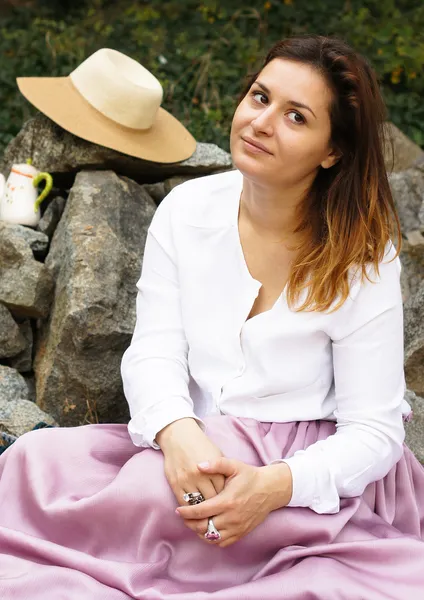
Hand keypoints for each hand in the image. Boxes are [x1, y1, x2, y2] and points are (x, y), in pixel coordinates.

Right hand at [156, 418, 225, 516]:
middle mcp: (200, 476)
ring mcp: (186, 480)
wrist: (179, 437)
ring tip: (206, 517)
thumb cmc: (201, 446)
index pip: (222, 492)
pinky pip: (183, 502)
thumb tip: (229, 490)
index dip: (225, 500)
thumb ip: (223, 472)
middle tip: (218, 514)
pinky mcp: (175, 483)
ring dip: (201, 511)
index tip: (227, 505)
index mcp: (213, 469)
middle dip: (215, 508)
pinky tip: (193, 511)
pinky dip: (189, 509)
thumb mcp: (217, 455)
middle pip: (210, 500)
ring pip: (196, 504)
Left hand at [175, 457, 292, 547]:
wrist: (270, 489)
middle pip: (203, 527)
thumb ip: (216, 464)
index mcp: (227, 501)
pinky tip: (207, 529)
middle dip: (190, 523)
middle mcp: (231, 517)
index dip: (186, 512)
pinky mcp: (242, 532)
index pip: (200, 511)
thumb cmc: (250, 476)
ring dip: (199, 532)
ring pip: (211, 537)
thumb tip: (198, 465)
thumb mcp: (234, 465)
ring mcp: (237, 527)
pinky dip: (212, 538)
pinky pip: (222, 542)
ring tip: (193, 522)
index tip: (178, 510)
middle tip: (183, 517)